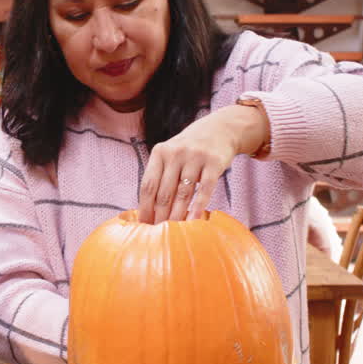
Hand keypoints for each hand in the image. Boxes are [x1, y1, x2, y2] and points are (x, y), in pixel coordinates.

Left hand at [137, 105, 267, 222]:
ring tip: (174, 232)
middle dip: (160, 216)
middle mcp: (175, 153)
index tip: (143, 225)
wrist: (219, 130)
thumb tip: (148, 210)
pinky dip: (198, 207)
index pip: (148, 185)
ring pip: (183, 193)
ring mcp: (195, 157)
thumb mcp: (170, 155)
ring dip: (178, 215)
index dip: (145, 207)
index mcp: (159, 153)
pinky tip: (194, 221)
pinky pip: (204, 189)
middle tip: (158, 234)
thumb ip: (160, 176)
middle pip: (164, 192)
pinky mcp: (214, 163)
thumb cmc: (189, 150)